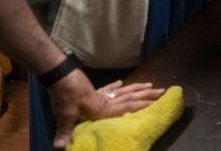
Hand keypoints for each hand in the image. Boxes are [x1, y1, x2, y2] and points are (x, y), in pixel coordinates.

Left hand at [50, 72, 164, 148]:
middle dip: (147, 94)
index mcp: (105, 109)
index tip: (159, 102)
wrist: (60, 77)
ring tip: (150, 84)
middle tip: (162, 90)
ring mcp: (101, 94)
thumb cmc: (65, 98)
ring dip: (137, 88)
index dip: (144, 105)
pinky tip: (120, 82)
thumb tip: (58, 149)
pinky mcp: (93, 90)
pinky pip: (108, 88)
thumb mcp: (65, 117)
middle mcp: (107, 101)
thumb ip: (65, 133)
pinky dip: (115, 86)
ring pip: (124, 90)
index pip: (129, 107)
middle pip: (131, 96)